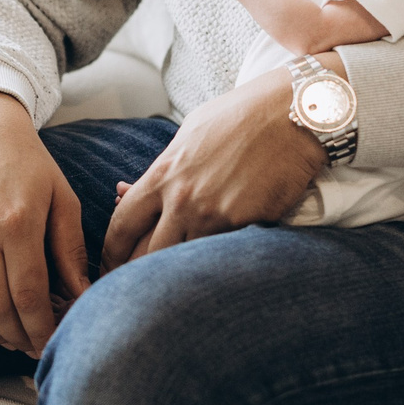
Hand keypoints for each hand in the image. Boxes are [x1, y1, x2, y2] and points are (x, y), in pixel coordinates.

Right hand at [0, 92, 90, 355]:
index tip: (49, 342)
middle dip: (16, 337)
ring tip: (7, 336)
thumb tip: (82, 296)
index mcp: (17, 223)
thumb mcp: (61, 198)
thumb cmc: (26, 161)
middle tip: (30, 346)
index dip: (39, 328)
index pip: (28, 295)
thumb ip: (70, 249)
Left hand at [101, 68, 325, 267]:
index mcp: (163, 174)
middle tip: (133, 289)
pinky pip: (219, 256)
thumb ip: (161, 168)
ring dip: (175, 276)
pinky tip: (210, 273)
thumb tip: (126, 191)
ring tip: (169, 289)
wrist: (293, 114)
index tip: (111, 264)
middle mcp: (183, 200)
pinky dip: (212, 265)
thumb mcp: (190, 134)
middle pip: (144, 255)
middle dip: (134, 274)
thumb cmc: (241, 117)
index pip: (121, 225)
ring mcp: (215, 216)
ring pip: (181, 264)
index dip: (110, 252)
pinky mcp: (246, 227)